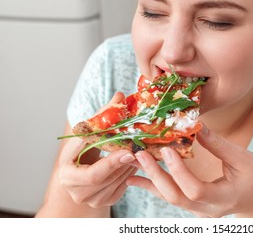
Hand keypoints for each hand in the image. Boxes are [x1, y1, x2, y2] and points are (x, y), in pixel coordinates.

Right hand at [57, 92, 137, 207]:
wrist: (80, 169)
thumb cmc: (82, 147)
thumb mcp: (87, 133)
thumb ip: (101, 116)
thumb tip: (120, 95)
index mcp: (67, 175)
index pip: (93, 174)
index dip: (112, 162)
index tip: (129, 150)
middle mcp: (76, 192)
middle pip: (108, 180)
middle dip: (125, 163)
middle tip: (141, 149)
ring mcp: (91, 200)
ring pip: (118, 184)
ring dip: (131, 167)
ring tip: (139, 151)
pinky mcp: (104, 202)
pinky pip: (123, 188)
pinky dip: (131, 173)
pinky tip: (135, 160)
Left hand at [127, 125, 252, 216]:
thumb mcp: (244, 159)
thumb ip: (219, 145)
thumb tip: (196, 126)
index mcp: (224, 198)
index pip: (196, 190)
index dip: (180, 172)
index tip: (167, 149)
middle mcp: (208, 210)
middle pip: (177, 197)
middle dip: (156, 176)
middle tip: (140, 154)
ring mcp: (199, 211)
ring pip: (170, 198)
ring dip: (151, 179)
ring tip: (132, 162)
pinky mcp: (194, 206)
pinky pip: (171, 196)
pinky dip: (154, 185)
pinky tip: (136, 178)